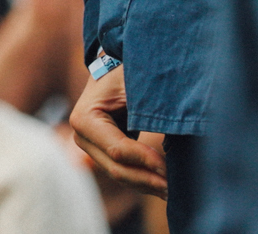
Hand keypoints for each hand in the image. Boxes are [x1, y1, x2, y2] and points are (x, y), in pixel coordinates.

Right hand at [69, 65, 167, 196]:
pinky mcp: (102, 151)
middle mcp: (82, 136)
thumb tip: (171, 140)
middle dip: (147, 179)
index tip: (169, 167)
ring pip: (120, 174)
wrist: (117, 64)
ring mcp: (90, 146)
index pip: (118, 150)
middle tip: (175, 189)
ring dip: (147, 184)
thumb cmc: (127, 70)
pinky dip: (143, 178)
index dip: (145, 160)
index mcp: (85, 119)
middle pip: (117, 168)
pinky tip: (163, 186)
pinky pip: (124, 170)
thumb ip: (148, 112)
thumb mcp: (136, 86)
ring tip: (173, 192)